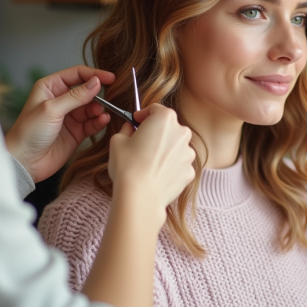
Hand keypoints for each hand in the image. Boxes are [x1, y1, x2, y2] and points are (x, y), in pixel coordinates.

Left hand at [5, 65, 114, 182]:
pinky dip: (99, 121)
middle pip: (87, 90)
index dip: (94, 74)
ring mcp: (70, 116)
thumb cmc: (29, 132)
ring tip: (102, 113)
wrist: (24, 162)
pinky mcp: (76, 132)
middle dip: (98, 94)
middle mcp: (61, 99)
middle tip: (110, 98)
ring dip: (100, 109)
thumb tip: (96, 82)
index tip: (111, 79)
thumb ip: (76, 96)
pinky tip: (103, 120)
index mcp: (51, 87)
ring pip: (92, 107)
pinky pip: (92, 123)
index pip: (77, 74)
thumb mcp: (52, 109)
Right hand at [108, 104, 195, 227]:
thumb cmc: (127, 166)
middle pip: (168, 127)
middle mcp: (182, 132)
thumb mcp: (117, 140)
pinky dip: (169, 166)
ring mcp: (188, 153)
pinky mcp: (189, 171)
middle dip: (156, 132)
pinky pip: (178, 164)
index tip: (136, 122)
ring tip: (147, 162)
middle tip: (141, 142)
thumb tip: (130, 129)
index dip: (143, 115)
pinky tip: (156, 174)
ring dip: (164, 149)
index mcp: (165, 118)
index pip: (155, 109)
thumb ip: (126, 129)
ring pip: (175, 146)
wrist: (140, 197)